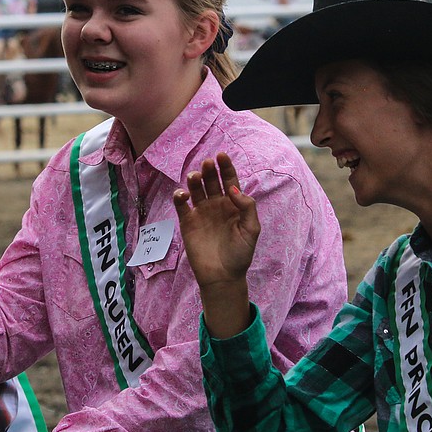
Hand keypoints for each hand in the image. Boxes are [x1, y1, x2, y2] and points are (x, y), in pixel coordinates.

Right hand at [173, 153, 258, 337]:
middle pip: (211, 181)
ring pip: (196, 189)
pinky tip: (183, 194)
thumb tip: (233, 189)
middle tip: (206, 163)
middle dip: (209, 170)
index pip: (229, 180)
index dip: (225, 166)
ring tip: (195, 176)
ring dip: (194, 179)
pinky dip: (180, 196)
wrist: (223, 276)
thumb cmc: (240, 254)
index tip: (221, 155)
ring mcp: (201, 212)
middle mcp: (216, 205)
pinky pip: (182, 205)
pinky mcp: (188, 222)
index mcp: (233, 204)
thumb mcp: (251, 230)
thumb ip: (246, 207)